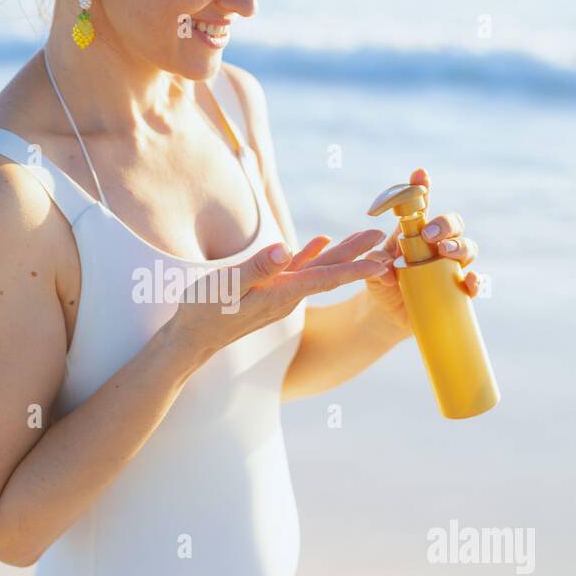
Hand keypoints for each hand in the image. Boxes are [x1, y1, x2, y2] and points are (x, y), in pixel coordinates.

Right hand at [170, 229, 391, 362]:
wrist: (192, 339)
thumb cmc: (204, 311)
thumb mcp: (227, 286)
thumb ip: (257, 267)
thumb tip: (286, 249)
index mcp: (281, 293)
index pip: (326, 278)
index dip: (355, 268)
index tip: (381, 261)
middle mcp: (287, 296)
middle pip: (329, 271)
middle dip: (357, 254)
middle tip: (383, 236)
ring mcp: (278, 294)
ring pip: (317, 269)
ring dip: (342, 253)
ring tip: (364, 238)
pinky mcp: (268, 291)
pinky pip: (296, 270)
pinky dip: (311, 254)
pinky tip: (320, 242)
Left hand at [360, 167, 481, 336]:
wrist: (387, 314)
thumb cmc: (380, 283)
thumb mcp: (370, 272)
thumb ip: (374, 264)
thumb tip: (387, 269)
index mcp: (415, 233)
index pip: (421, 206)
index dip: (422, 188)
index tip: (420, 175)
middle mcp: (437, 245)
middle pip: (452, 224)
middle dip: (445, 224)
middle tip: (429, 234)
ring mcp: (450, 266)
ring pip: (467, 248)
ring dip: (460, 246)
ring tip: (445, 252)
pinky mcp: (457, 290)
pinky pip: (473, 283)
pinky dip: (475, 281)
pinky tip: (469, 281)